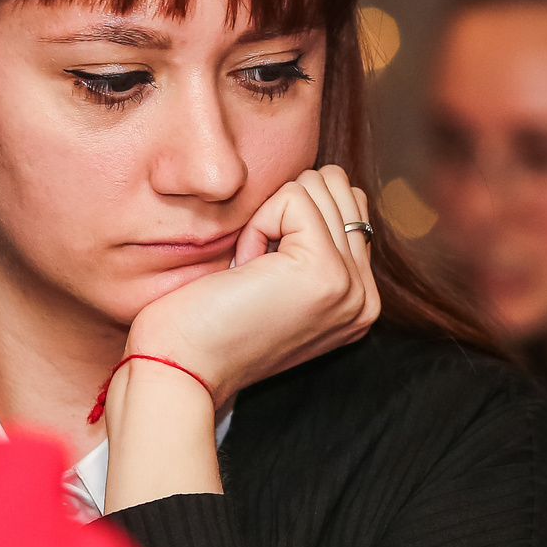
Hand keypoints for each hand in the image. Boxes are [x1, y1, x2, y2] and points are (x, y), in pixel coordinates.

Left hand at [99, 166, 378, 511]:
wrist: (182, 365)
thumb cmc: (210, 322)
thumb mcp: (277, 283)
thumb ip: (313, 244)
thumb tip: (323, 181)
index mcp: (359, 301)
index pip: (350, 208)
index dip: (293, 218)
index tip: (263, 272)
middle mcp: (365, 298)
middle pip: (339, 188)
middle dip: (284, 212)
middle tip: (255, 270)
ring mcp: (350, 286)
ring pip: (319, 187)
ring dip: (270, 219)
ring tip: (251, 272)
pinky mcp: (324, 271)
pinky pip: (293, 199)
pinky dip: (258, 224)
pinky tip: (245, 270)